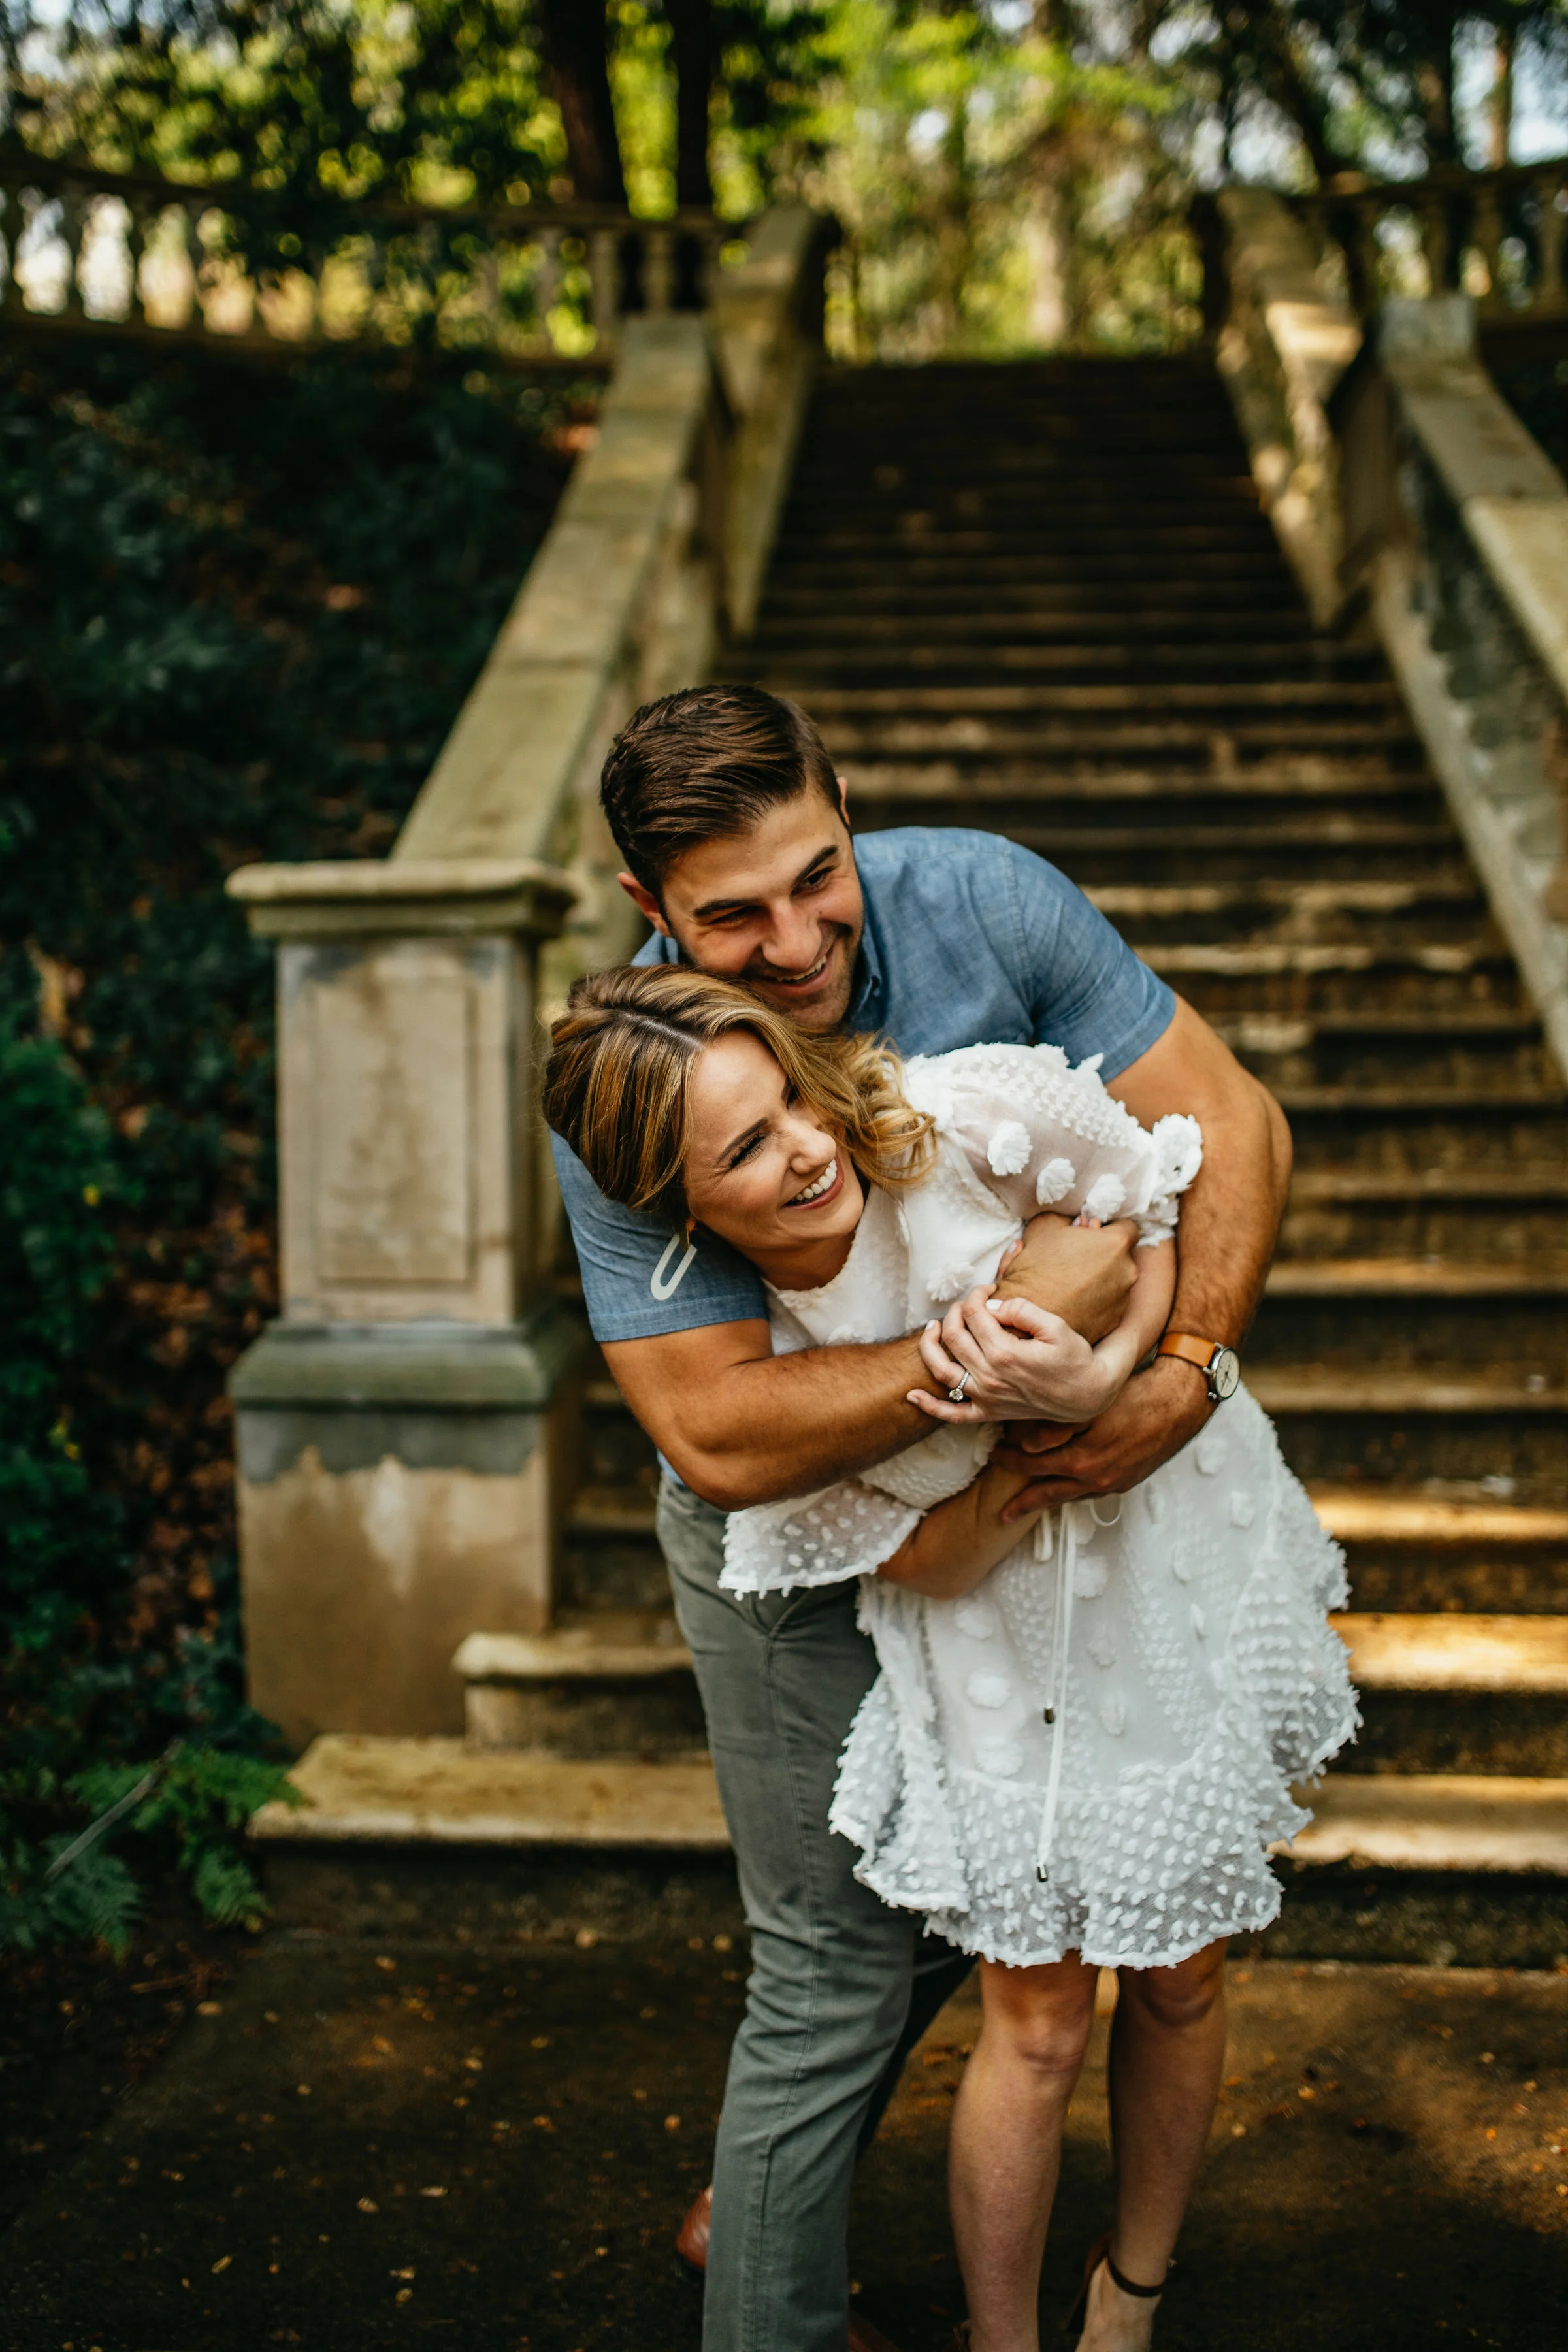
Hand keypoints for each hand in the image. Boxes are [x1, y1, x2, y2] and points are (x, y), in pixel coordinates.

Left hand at [908, 1289, 1117, 1424]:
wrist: (1088, 1395)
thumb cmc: (1074, 1357)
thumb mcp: (1055, 1326)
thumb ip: (1021, 1309)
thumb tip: (991, 1305)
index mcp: (1005, 1353)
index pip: (974, 1315)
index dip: (976, 1295)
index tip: (987, 1289)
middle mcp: (989, 1378)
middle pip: (954, 1336)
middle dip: (956, 1312)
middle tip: (969, 1304)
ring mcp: (986, 1398)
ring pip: (942, 1371)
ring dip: (930, 1346)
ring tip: (933, 1328)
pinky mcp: (988, 1413)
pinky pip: (951, 1414)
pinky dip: (929, 1406)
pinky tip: (912, 1395)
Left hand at [988, 1355, 1211, 1516]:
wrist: (1179, 1403)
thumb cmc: (1136, 1396)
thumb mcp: (1091, 1407)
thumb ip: (1056, 1428)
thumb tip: (1027, 1445)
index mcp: (1084, 1461)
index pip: (1035, 1467)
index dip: (1011, 1461)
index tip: (994, 1456)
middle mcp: (1098, 1480)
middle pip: (1050, 1495)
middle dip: (1024, 1502)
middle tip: (1004, 1511)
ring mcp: (1114, 1483)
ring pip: (1072, 1497)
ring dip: (1049, 1500)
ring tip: (1031, 1506)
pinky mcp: (1127, 1480)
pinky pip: (1091, 1493)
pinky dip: (1074, 1492)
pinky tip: (1068, 1488)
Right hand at [995, 1214, 1138, 1344]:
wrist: (1028, 1315)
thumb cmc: (1035, 1268)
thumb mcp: (1044, 1228)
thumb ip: (1070, 1219)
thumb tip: (1081, 1222)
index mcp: (1116, 1243)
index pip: (1128, 1227)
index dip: (1111, 1229)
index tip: (1096, 1235)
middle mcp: (1127, 1271)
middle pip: (1122, 1256)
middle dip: (1105, 1255)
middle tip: (1079, 1258)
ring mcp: (1122, 1298)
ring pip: (1117, 1281)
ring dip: (1102, 1279)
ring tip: (1073, 1282)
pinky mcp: (1113, 1320)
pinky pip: (1110, 1304)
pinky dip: (1097, 1301)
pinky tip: (1075, 1300)